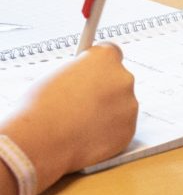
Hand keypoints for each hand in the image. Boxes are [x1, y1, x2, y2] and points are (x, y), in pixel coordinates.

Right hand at [4, 44, 137, 181]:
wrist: (41, 141)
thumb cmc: (40, 107)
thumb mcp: (58, 75)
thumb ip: (81, 73)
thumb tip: (87, 78)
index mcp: (105, 58)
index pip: (112, 53)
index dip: (100, 64)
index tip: (95, 71)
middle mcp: (124, 78)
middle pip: (118, 80)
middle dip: (104, 90)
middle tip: (84, 102)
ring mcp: (130, 106)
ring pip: (121, 106)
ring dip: (107, 112)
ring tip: (79, 123)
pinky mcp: (129, 130)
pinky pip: (120, 128)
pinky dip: (108, 132)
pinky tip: (86, 136)